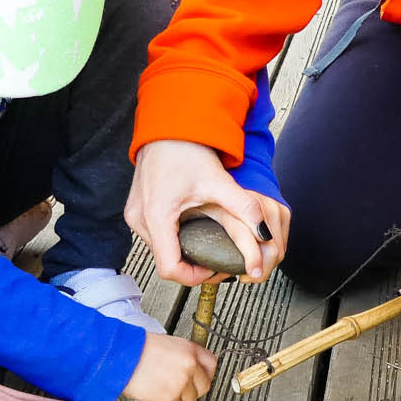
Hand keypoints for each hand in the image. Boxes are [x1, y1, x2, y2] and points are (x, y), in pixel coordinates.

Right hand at [121, 332, 216, 400]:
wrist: (119, 356)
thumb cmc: (136, 349)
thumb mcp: (168, 344)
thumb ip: (184, 356)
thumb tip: (194, 370)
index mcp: (189, 349)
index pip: (212, 365)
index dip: (205, 374)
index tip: (199, 378)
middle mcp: (189, 365)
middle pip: (204, 387)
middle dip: (191, 389)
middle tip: (177, 387)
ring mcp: (181, 383)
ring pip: (189, 400)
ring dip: (177, 398)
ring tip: (160, 387)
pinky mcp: (169, 398)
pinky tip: (154, 394)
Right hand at [126, 139, 288, 286]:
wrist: (169, 125)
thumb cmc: (186, 147)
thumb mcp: (218, 181)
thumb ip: (245, 209)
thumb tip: (265, 234)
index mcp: (156, 216)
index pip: (171, 269)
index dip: (196, 276)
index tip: (214, 268)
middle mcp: (139, 219)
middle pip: (166, 261)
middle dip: (192, 264)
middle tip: (216, 257)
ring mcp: (135, 214)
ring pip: (160, 249)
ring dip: (183, 251)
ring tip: (207, 243)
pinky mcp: (137, 209)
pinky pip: (155, 236)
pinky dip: (174, 238)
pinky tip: (192, 228)